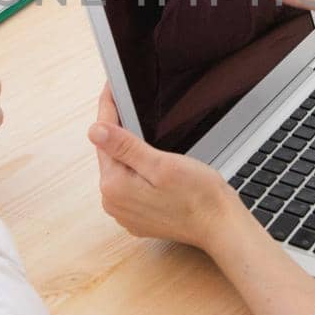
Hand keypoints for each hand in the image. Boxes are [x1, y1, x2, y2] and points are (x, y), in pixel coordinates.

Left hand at [89, 85, 244, 253]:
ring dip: (128, 152)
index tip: (111, 89)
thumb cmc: (198, 197)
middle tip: (128, 103)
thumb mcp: (161, 164)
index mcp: (115, 185)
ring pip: (120, 170)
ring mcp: (124, 212)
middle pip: (110, 154)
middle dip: (118, 131)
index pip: (104, 137)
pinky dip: (136, 172)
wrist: (219, 225)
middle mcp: (113, 202)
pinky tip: (152, 164)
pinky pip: (129, 187)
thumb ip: (125, 147)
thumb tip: (95, 131)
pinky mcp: (137, 216)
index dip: (109, 109)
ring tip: (142, 132)